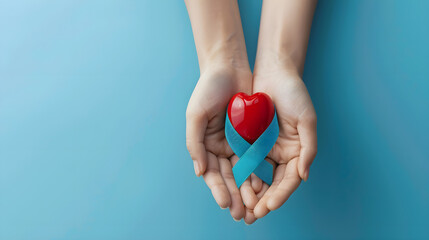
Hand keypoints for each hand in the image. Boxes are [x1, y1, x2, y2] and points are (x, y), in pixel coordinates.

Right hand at [186, 65, 251, 219]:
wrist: (228, 67)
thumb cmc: (207, 90)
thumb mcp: (195, 115)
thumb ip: (194, 144)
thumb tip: (200, 172)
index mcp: (205, 145)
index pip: (212, 173)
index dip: (218, 189)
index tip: (226, 203)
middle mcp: (220, 148)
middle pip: (228, 177)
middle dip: (234, 196)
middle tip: (241, 214)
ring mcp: (237, 143)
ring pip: (243, 172)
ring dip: (247, 190)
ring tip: (254, 207)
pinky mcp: (252, 137)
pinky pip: (256, 158)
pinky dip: (259, 172)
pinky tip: (264, 186)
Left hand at [251, 67, 316, 217]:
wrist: (274, 72)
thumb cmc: (295, 94)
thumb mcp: (307, 120)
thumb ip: (309, 149)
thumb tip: (304, 176)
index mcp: (296, 152)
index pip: (288, 180)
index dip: (280, 195)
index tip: (269, 206)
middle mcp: (280, 154)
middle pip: (272, 183)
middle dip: (263, 200)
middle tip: (252, 216)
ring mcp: (264, 149)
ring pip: (257, 176)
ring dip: (249, 193)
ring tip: (241, 209)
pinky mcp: (249, 141)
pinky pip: (244, 161)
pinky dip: (240, 176)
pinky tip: (233, 187)